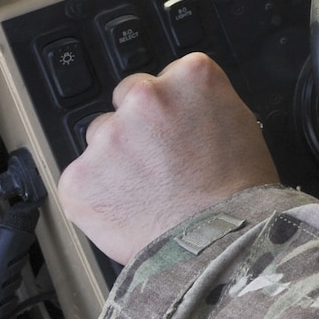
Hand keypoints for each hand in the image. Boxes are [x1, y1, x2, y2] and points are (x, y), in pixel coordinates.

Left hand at [58, 53, 279, 264]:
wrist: (222, 242)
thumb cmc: (239, 191)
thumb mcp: (239, 124)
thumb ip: (203, 104)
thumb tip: (182, 112)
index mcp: (190, 77)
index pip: (167, 79)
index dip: (173, 109)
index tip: (178, 129)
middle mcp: (144, 97)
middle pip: (128, 102)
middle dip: (139, 127)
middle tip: (161, 162)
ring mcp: (107, 137)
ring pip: (102, 141)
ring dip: (116, 161)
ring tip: (147, 193)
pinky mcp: (79, 178)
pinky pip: (82, 182)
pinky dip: (98, 196)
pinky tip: (128, 211)